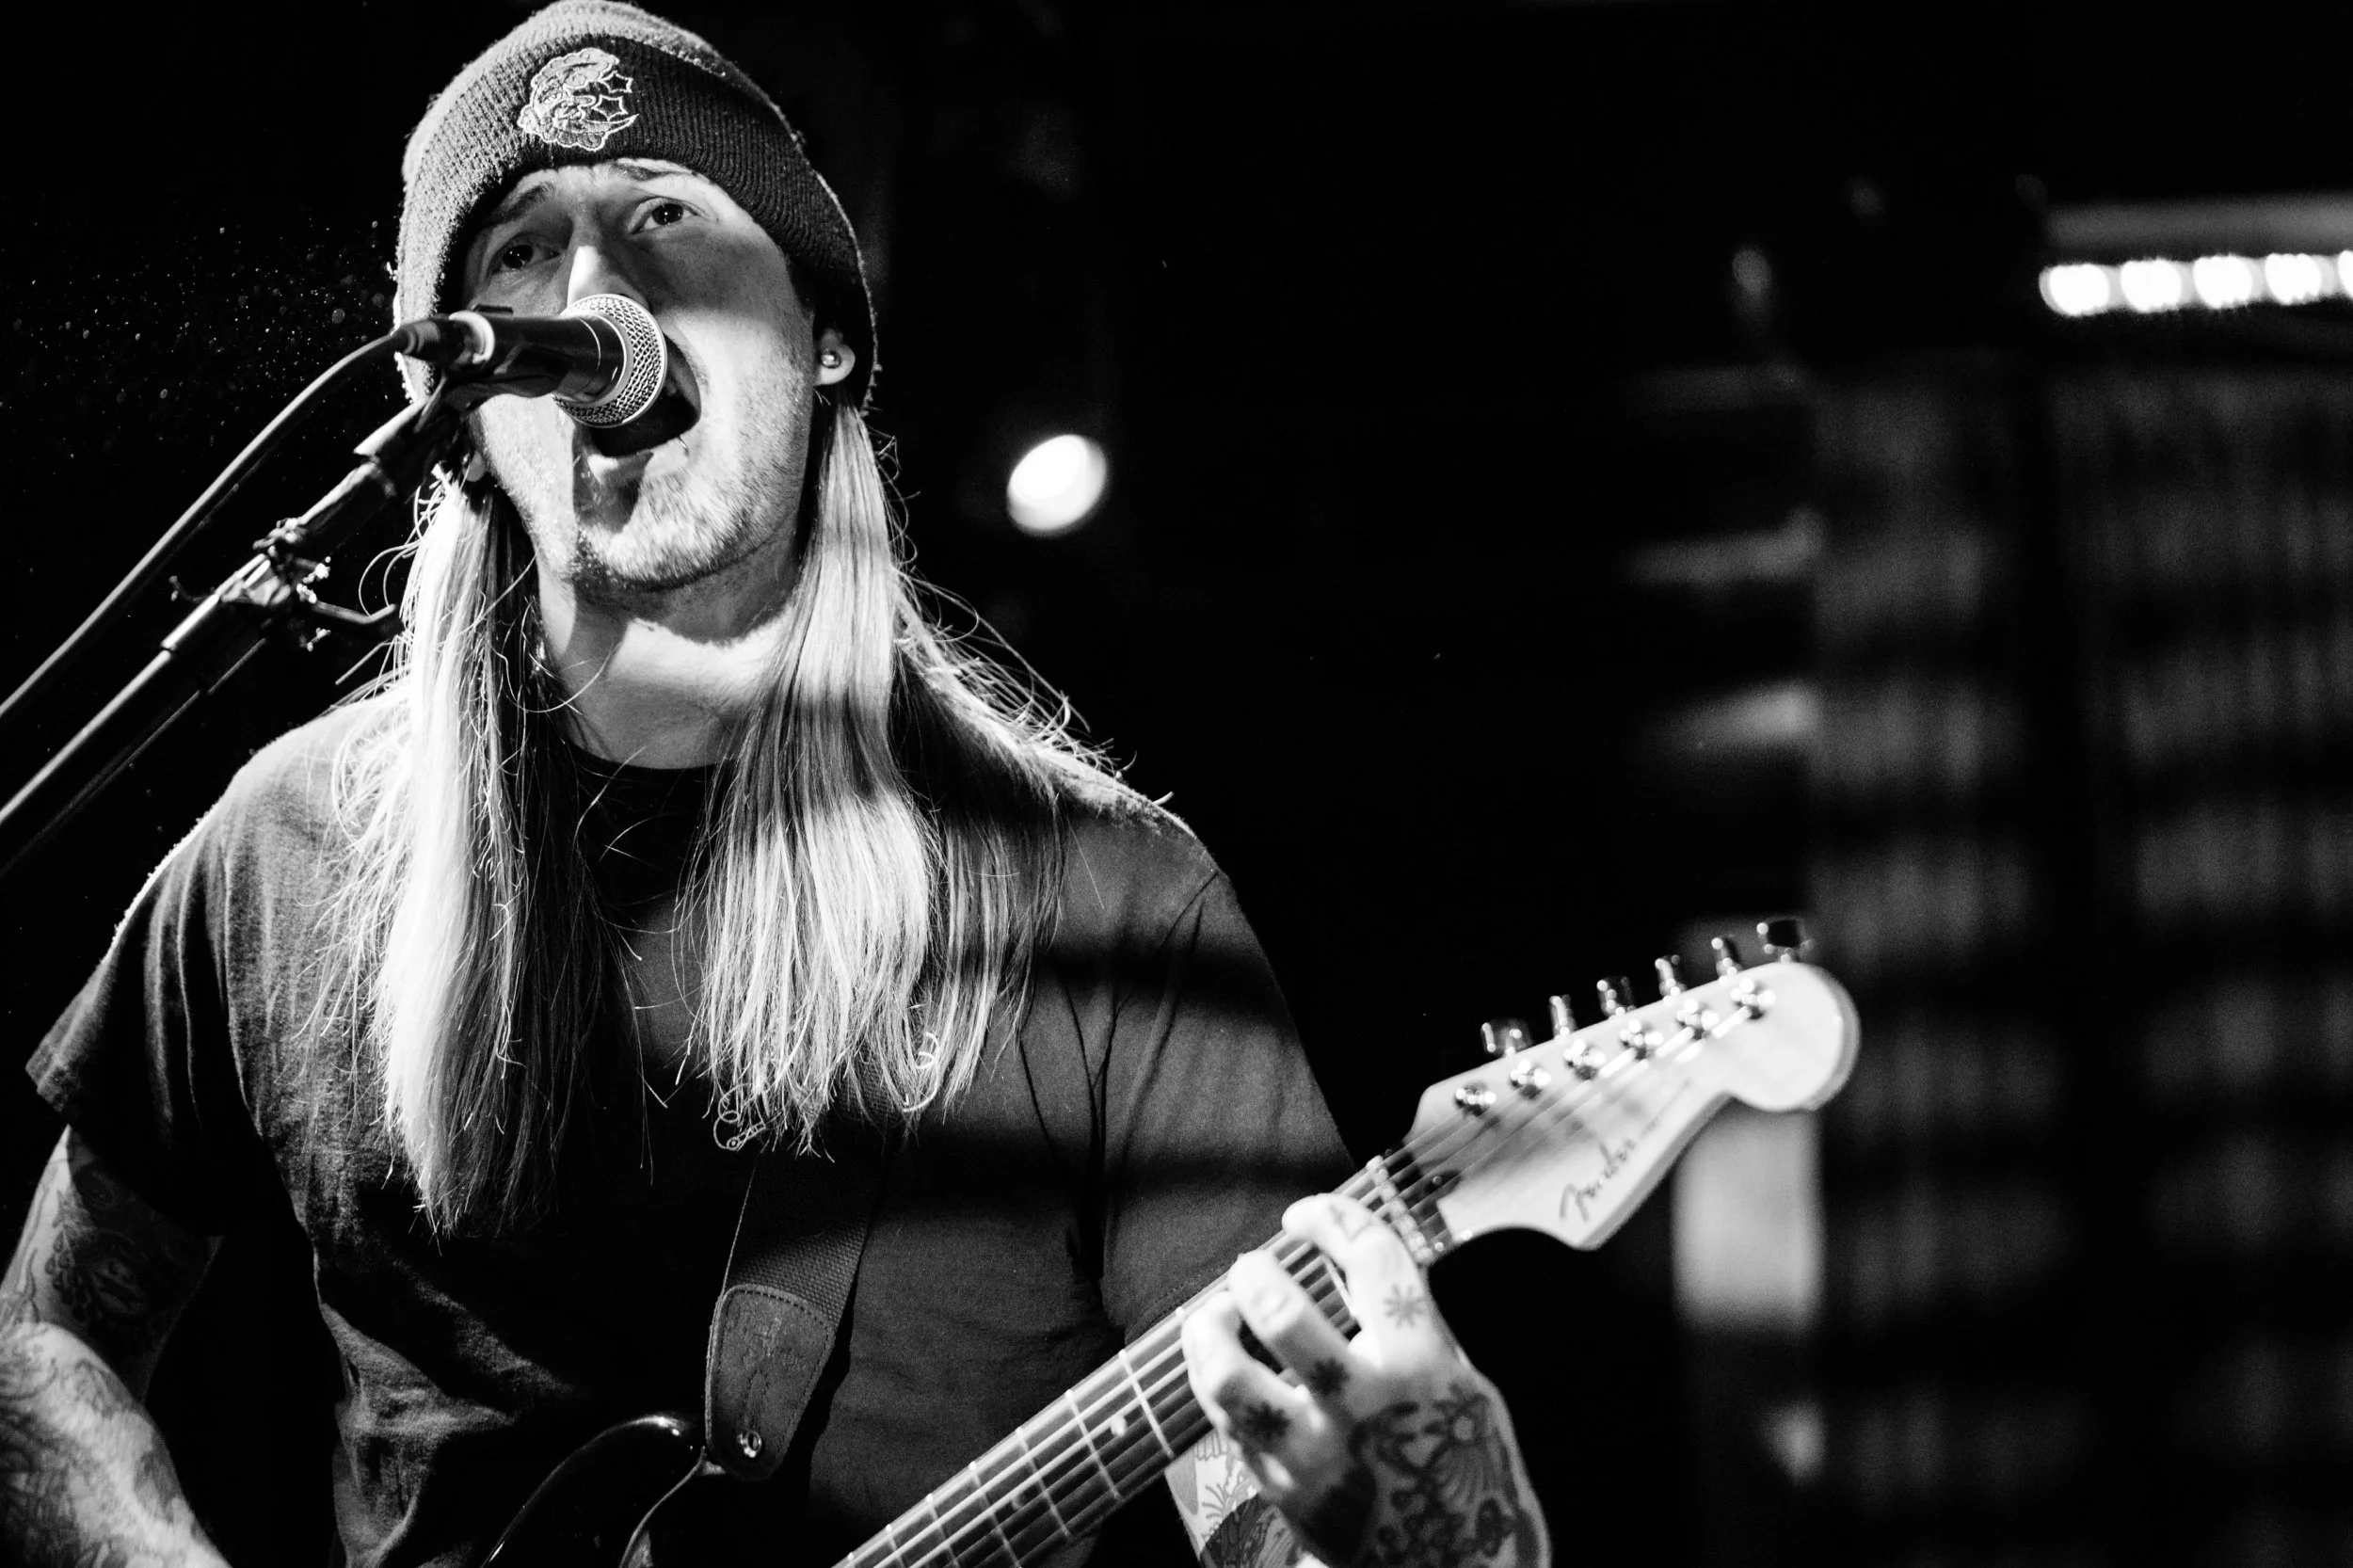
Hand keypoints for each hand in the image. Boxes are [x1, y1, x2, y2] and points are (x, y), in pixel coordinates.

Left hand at [1180, 1195, 1550, 1567]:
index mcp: (1422, 1366)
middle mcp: (1365, 1408)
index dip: (1332, 1217)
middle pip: (1283, 1315)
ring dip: (1211, 1331)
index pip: (1371, 1260)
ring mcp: (1318, 1454)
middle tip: (1251, 1267)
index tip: (1307, 1214)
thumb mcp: (1458, 1379)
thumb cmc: (1461, 1460)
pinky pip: (1229, 1425)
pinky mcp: (1286, 1492)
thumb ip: (1404, 1320)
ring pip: (1231, 1379)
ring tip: (1215, 1315)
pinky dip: (1215, 1381)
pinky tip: (1221, 1363)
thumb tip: (1340, 1250)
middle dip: (1256, 1274)